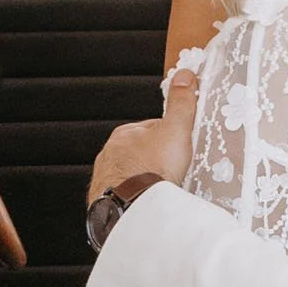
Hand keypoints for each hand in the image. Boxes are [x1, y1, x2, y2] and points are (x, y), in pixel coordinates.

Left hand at [86, 70, 199, 206]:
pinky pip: (123, 196)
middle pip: (140, 152)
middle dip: (155, 160)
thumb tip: (183, 76)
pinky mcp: (104, 201)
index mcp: (124, 134)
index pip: (151, 129)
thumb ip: (180, 104)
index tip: (180, 147)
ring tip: (161, 190)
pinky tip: (147, 203)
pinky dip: (134, 198)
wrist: (134, 210)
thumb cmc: (152, 171)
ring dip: (144, 180)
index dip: (170, 137)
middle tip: (173, 172)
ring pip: (130, 174)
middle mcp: (109, 154)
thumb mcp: (175, 131)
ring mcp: (105, 178)